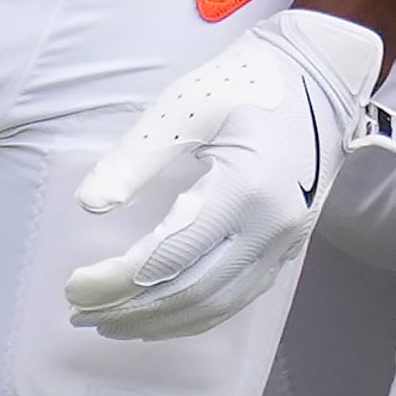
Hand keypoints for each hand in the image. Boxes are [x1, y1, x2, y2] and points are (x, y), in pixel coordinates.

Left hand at [65, 6, 383, 339]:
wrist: (321, 73)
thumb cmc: (247, 80)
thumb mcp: (185, 108)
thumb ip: (136, 159)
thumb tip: (90, 203)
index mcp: (243, 190)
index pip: (166, 257)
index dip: (115, 281)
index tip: (74, 286)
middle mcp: (269, 228)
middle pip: (188, 292)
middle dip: (129, 310)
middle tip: (81, 312)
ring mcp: (284, 242)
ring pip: (215, 306)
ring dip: (159, 322)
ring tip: (111, 322)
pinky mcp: (288, 246)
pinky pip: (238, 297)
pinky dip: (195, 315)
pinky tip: (163, 315)